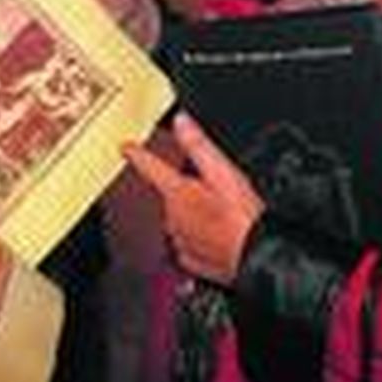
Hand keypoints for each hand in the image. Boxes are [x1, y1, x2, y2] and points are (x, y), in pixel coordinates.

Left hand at [123, 112, 263, 285]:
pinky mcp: (191, 260)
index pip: (150, 167)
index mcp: (178, 193)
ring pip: (179, 220)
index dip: (137, 155)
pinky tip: (217, 235)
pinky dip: (199, 238)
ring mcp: (180, 240)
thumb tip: (180, 121)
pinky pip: (188, 243)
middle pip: (170, 196)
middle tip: (211, 191)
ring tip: (218, 214)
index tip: (126, 147)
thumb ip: (198, 145)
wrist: (255, 256)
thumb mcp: (222, 171)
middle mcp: (172, 218)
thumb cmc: (241, 217)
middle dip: (185, 191)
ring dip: (193, 215)